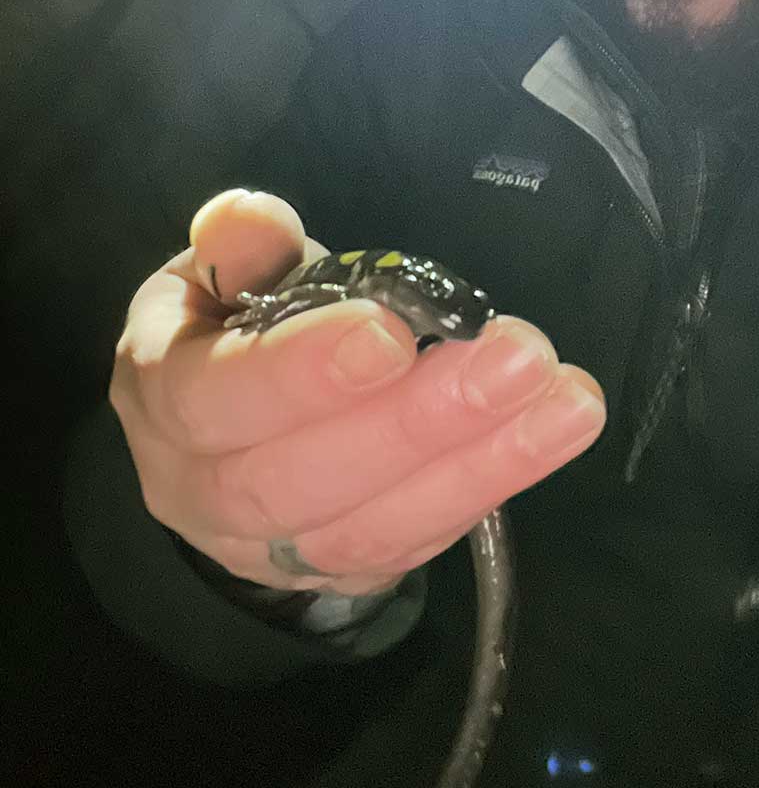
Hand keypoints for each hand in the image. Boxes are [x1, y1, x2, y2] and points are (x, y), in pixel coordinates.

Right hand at [110, 190, 606, 596]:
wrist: (219, 429)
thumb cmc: (230, 326)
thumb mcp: (224, 271)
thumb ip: (246, 247)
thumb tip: (250, 218)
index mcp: (164, 395)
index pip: (218, 398)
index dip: (301, 375)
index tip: (392, 335)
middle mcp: (202, 490)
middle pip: (302, 479)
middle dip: (418, 423)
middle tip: (518, 360)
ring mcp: (270, 548)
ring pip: (370, 527)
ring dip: (481, 463)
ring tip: (566, 403)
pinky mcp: (340, 569)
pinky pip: (412, 544)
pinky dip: (489, 487)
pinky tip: (552, 433)